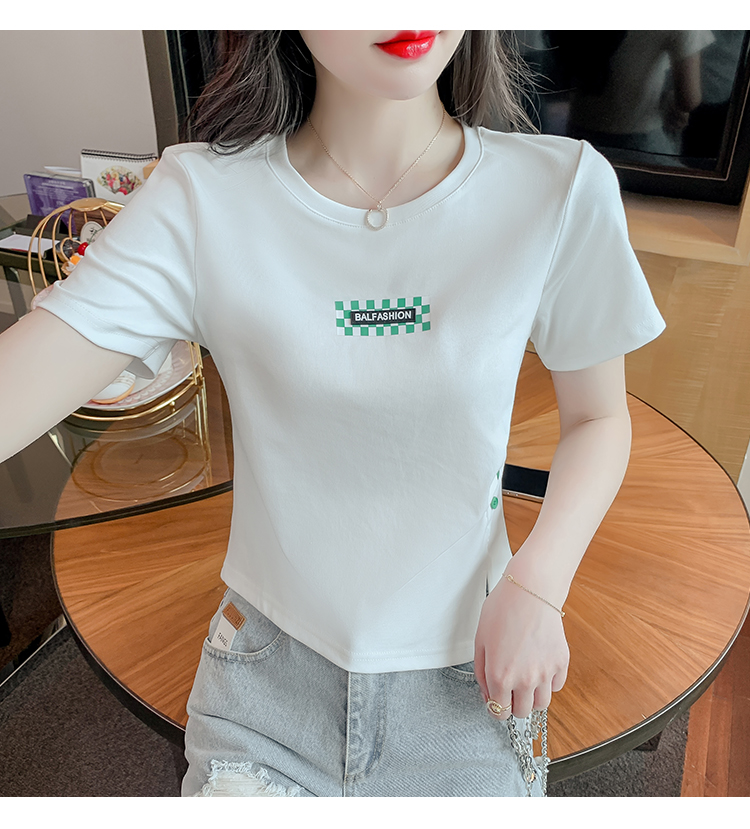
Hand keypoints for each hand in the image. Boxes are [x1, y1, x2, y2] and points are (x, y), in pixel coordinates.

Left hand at [474, 571, 568, 719]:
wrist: (530, 590)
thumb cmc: (502, 610)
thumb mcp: (480, 640)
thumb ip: (481, 673)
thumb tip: (488, 695)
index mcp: (500, 676)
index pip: (499, 713)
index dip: (496, 707)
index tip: (497, 698)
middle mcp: (524, 680)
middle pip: (522, 712)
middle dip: (514, 703)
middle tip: (511, 686)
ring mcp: (545, 673)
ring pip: (541, 704)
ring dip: (532, 696)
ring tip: (526, 678)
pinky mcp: (561, 663)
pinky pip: (556, 686)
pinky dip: (549, 682)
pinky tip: (539, 665)